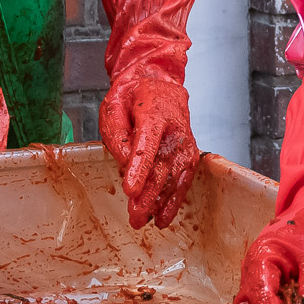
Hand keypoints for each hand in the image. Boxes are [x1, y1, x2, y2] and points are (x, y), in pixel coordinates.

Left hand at [99, 71, 198, 229]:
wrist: (160, 83)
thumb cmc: (134, 94)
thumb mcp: (113, 106)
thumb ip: (117, 135)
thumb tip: (124, 165)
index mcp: (154, 114)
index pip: (147, 145)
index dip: (139, 170)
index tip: (130, 191)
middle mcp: (175, 131)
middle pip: (162, 167)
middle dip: (148, 195)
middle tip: (134, 215)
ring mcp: (185, 143)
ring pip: (174, 177)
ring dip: (160, 202)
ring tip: (145, 220)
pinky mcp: (189, 153)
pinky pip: (183, 179)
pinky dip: (174, 199)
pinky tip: (164, 216)